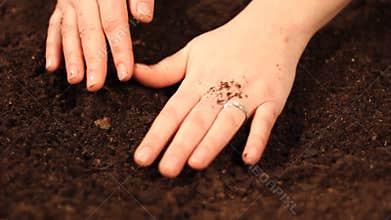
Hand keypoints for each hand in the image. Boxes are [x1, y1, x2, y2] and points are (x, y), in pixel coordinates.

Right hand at [45, 0, 153, 90]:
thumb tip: (144, 17)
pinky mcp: (61, 5)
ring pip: (69, 31)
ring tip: (75, 80)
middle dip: (92, 60)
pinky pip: (53, 26)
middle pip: (89, 31)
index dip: (120, 50)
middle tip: (95, 86)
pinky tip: (52, 66)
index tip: (124, 74)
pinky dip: (52, 46)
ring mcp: (69, 0)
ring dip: (71, 57)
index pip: (114, 23)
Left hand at [132, 1, 311, 177]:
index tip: (143, 157)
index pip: (173, 111)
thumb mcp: (192, 51)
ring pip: (226, 122)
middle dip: (180, 146)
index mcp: (198, 80)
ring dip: (211, 143)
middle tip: (166, 170)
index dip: (157, 135)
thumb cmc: (229, 41)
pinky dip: (258, 139)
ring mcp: (248, 94)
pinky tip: (249, 158)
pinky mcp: (271, 99)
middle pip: (197, 121)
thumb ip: (164, 69)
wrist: (271, 27)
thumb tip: (134, 74)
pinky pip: (265, 121)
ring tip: (195, 163)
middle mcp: (220, 89)